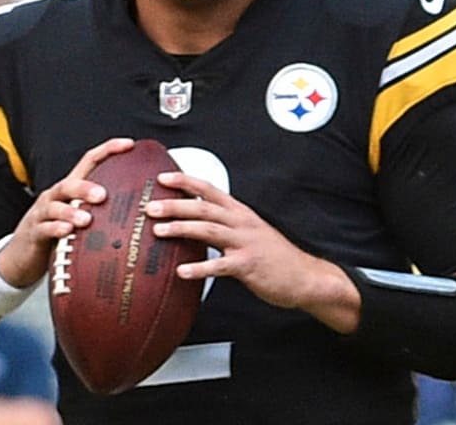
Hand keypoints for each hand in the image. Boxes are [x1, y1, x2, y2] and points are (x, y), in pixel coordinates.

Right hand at [0, 138, 133, 287]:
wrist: (20, 257)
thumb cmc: (57, 235)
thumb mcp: (78, 218)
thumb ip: (102, 211)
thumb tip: (140, 209)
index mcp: (70, 190)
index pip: (89, 161)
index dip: (108, 150)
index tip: (129, 144)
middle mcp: (55, 196)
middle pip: (69, 184)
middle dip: (86, 187)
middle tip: (103, 196)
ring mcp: (42, 214)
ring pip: (55, 206)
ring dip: (71, 211)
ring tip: (86, 219)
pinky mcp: (34, 233)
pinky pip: (44, 229)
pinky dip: (56, 229)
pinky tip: (67, 232)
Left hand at [144, 171, 347, 312]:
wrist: (305, 277)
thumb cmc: (273, 256)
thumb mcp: (249, 232)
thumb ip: (223, 226)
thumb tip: (193, 221)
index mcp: (240, 213)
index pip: (209, 190)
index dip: (185, 182)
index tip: (162, 177)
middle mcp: (242, 223)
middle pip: (204, 208)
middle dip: (175, 205)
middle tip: (150, 206)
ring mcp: (245, 243)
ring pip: (208, 230)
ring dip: (182, 228)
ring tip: (158, 230)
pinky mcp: (248, 265)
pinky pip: (220, 266)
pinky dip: (200, 268)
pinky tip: (182, 271)